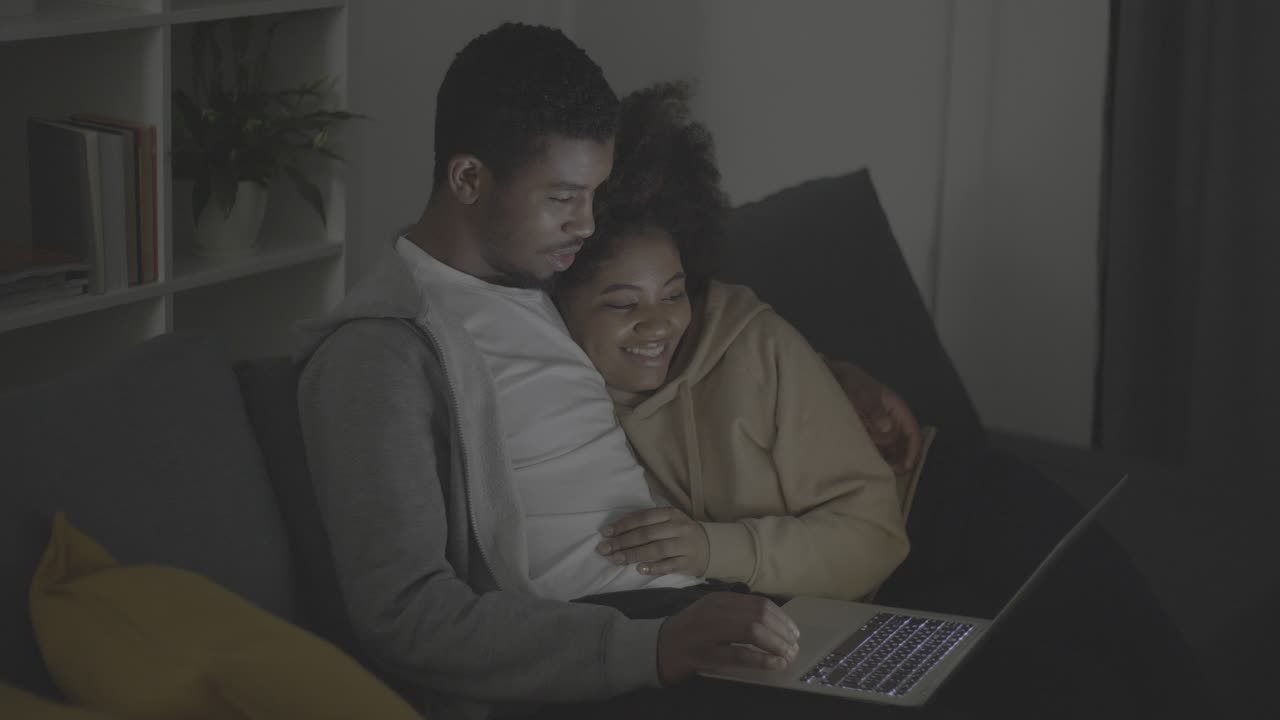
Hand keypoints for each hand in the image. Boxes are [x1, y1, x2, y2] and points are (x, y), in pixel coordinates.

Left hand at [597, 507, 708, 576]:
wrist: (710, 546)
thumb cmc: (680, 533)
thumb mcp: (667, 521)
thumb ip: (646, 523)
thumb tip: (615, 531)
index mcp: (671, 514)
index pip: (643, 518)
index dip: (623, 525)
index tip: (605, 533)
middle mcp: (678, 527)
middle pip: (647, 534)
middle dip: (623, 542)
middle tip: (604, 549)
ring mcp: (684, 545)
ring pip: (657, 549)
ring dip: (634, 555)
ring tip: (617, 559)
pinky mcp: (688, 562)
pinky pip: (669, 565)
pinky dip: (654, 567)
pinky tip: (640, 569)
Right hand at [657, 592, 800, 684]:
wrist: (656, 647)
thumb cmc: (691, 632)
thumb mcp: (712, 613)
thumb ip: (738, 614)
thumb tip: (776, 624)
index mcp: (719, 600)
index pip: (759, 603)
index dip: (782, 618)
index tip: (793, 632)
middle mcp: (714, 612)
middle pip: (759, 615)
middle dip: (782, 632)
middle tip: (793, 647)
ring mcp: (707, 632)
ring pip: (751, 631)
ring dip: (776, 644)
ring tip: (787, 656)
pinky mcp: (703, 655)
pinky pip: (738, 655)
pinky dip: (761, 659)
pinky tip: (774, 664)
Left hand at [826, 360, 922, 473]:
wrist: (834, 378)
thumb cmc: (852, 382)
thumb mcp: (863, 393)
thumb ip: (875, 409)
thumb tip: (888, 428)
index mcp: (897, 409)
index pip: (912, 432)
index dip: (913, 450)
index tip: (907, 465)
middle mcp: (892, 420)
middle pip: (904, 444)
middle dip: (901, 460)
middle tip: (891, 474)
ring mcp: (880, 427)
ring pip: (892, 449)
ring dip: (890, 461)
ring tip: (880, 473)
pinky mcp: (868, 433)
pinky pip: (878, 448)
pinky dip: (877, 457)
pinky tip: (870, 467)